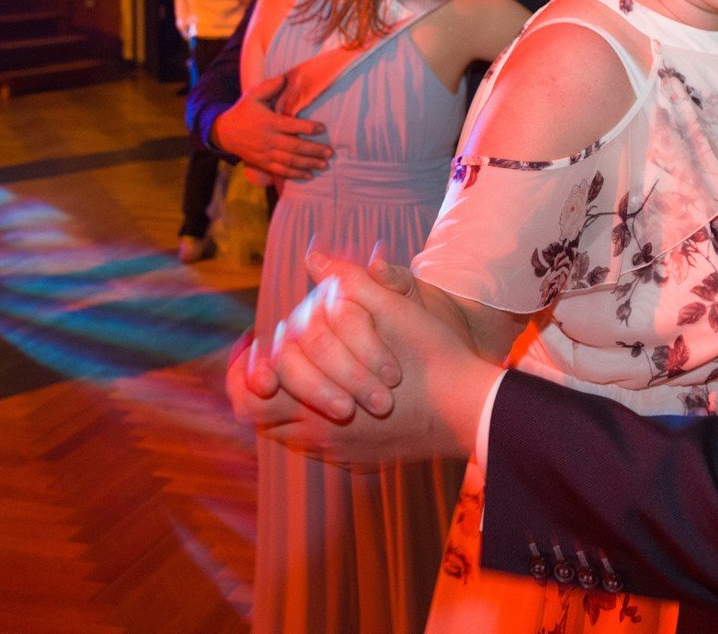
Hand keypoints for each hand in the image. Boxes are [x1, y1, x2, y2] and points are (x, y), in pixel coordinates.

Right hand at [210, 73, 331, 179]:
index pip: (291, 126)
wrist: (224, 133)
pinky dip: (295, 174)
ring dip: (308, 163)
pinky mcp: (262, 163)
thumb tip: (285, 76)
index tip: (323, 128)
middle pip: (294, 146)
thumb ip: (270, 86)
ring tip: (324, 164)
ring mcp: (265, 153)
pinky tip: (309, 175)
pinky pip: (281, 171)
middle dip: (313, 150)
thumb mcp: (253, 96)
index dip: (308, 128)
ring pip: (290, 161)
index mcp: (268, 122)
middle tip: (330, 152)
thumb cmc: (243, 111)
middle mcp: (267, 139)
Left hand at [232, 251, 500, 466]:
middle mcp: (321, 436)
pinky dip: (318, 422)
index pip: (249, 398)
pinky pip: (321, 447)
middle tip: (270, 367)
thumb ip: (349, 282)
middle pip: (262, 420)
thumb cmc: (433, 357)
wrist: (473, 409)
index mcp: (316, 401)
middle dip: (261, 390)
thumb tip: (315, 255)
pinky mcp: (360, 461)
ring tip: (306, 377)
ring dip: (290, 405)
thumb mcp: (394, 309)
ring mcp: (340, 453)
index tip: (254, 356)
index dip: (244, 373)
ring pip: (291, 435)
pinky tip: (339, 396)